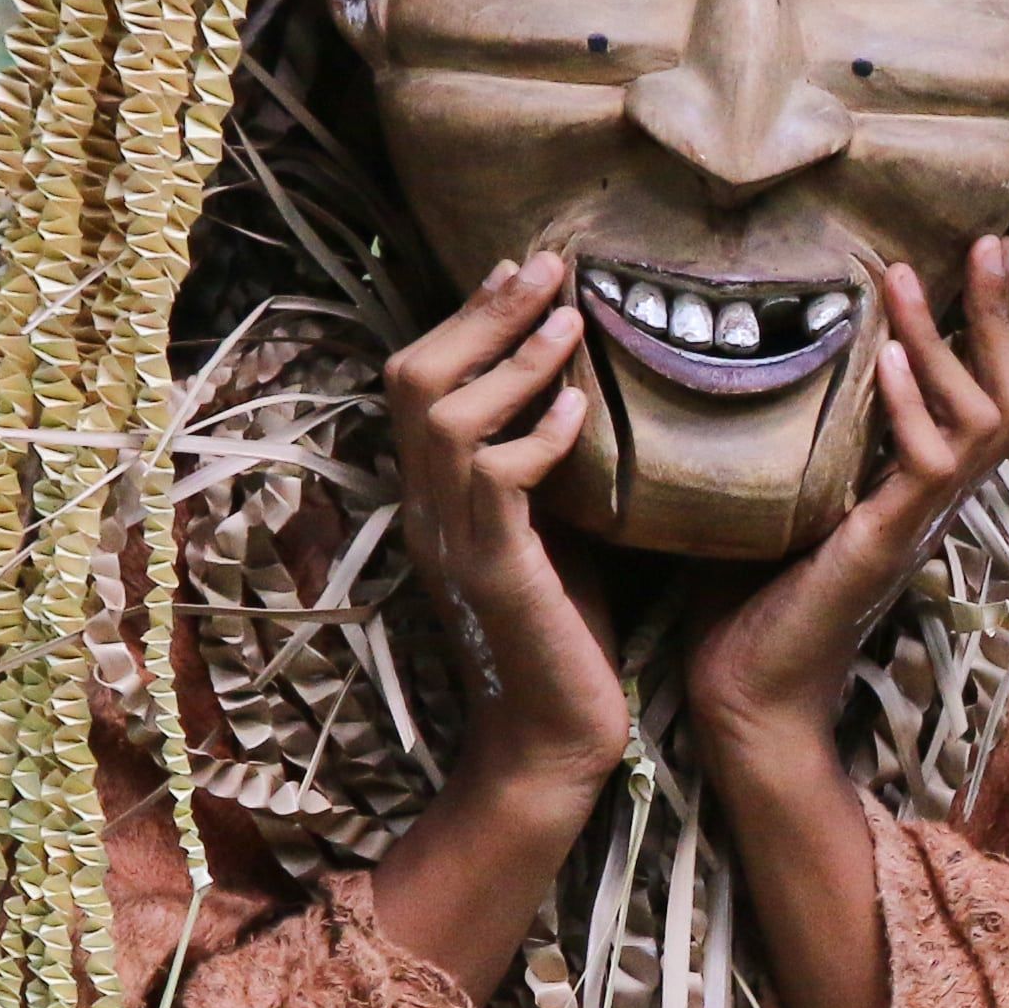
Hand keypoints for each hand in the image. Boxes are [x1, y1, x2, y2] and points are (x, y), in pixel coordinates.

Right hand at [383, 251, 629, 799]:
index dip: (466, 318)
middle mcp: (429, 509)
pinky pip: (497, 483)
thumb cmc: (569, 638)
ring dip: (513, 358)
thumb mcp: (560, 532)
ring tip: (570, 318)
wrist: (554, 742)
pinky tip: (585, 412)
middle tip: (544, 264)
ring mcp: (454, 540)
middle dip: (481, 312)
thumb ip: (552, 468)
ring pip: (446, 416)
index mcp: (439, 496)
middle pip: (415, 380)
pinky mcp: (495, 573)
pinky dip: (540, 438)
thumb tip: (593, 390)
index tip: (523, 270)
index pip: (421, 383)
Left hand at [690, 240, 1008, 773]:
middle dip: (999, 317)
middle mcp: (932, 500)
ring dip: (948, 343)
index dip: (987, 328)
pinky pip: (929, 466)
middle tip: (984, 242)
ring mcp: (917, 521)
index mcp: (913, 487)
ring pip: (987, 422)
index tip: (970, 257)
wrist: (743, 698)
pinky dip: (910, 406)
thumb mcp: (766, 493)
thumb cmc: (743, 604)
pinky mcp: (887, 543)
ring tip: (907, 281)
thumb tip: (729, 348)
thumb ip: (775, 431)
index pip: (979, 396)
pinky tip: (879, 359)